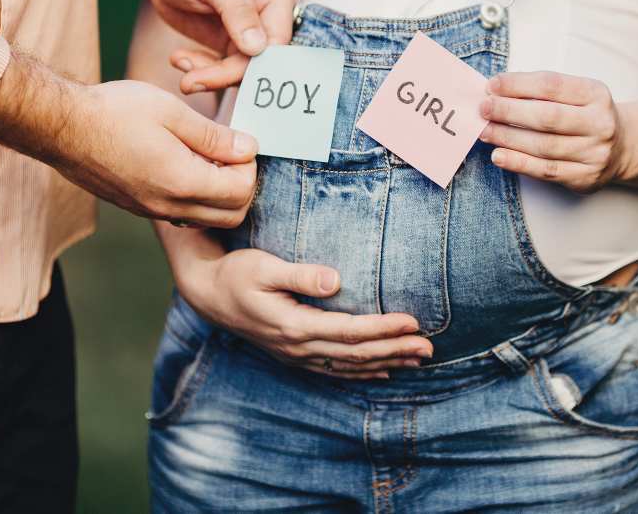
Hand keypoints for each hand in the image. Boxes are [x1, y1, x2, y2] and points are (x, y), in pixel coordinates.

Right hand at [0, 52, 257, 227]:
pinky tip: (184, 164)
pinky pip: (182, 215)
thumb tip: (247, 148)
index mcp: (182, 181)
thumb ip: (213, 136)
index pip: (242, 192)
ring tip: (208, 156)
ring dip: (220, 195)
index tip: (238, 140)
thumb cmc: (114, 111)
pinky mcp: (138, 208)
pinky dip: (196, 198)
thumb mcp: (171, 112)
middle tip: (230, 152)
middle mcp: (169, 206)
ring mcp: (151, 211)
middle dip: (242, 186)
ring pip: (207, 219)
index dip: (249, 166)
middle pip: (232, 216)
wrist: (61, 126)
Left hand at [142, 0, 295, 92]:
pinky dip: (203, 70)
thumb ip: (236, 9)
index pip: (279, 35)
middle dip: (228, 74)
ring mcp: (254, 29)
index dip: (258, 60)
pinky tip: (180, 59)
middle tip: (192, 81)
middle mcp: (272, 10)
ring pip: (244, 69)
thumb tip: (258, 47)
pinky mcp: (234, 44)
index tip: (226, 74)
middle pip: (263, 58)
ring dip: (212, 76)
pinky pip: (226, 69)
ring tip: (182, 68)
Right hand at [164, 226, 434, 378]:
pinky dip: (361, 372)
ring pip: (349, 366)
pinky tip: (382, 371)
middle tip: (429, 347)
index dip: (383, 328)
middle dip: (395, 350)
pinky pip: (335, 370)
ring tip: (417, 360)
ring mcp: (296, 355)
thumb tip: (336, 280)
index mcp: (294, 325)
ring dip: (386, 363)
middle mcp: (298, 347)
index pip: (350, 331)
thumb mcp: (264, 267)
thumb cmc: (237, 273)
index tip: (413, 322)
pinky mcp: (294, 355)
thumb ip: (300, 274)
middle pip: (356, 353)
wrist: (208, 294)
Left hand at [480, 71, 630, 193]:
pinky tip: (499, 155)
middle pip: (547, 117)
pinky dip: (519, 163)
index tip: (491, 85)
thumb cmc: (585, 115)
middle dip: (509, 111)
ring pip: (543, 146)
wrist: (622, 147)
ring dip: (508, 138)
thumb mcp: (575, 94)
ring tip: (484, 131)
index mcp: (596, 94)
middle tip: (483, 109)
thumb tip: (496, 92)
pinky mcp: (585, 178)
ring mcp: (595, 153)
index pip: (551, 85)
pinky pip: (546, 171)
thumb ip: (541, 91)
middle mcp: (600, 124)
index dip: (518, 85)